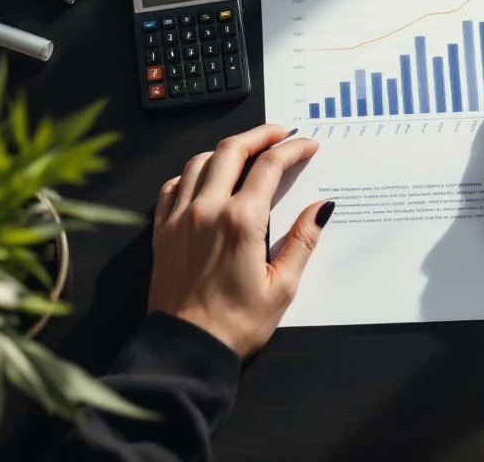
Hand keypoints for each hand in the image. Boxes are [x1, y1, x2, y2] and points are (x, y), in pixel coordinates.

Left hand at [148, 125, 334, 356]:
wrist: (185, 349)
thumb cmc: (235, 323)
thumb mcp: (282, 286)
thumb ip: (302, 240)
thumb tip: (321, 208)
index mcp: (241, 221)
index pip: (270, 166)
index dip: (292, 149)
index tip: (307, 145)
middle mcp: (207, 210)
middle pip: (232, 149)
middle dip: (260, 134)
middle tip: (280, 133)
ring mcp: (180, 218)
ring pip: (200, 161)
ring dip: (226, 149)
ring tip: (246, 151)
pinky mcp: (162, 231)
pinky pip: (173, 185)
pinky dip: (191, 173)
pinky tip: (204, 179)